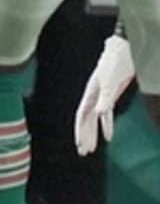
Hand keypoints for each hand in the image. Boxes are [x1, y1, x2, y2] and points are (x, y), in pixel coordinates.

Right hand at [74, 34, 134, 155]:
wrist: (123, 51)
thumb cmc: (114, 63)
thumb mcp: (109, 81)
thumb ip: (105, 98)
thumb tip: (98, 114)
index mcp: (89, 93)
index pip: (81, 116)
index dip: (80, 130)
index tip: (80, 144)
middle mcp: (93, 97)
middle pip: (85, 120)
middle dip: (84, 136)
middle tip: (83, 152)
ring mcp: (102, 97)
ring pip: (94, 119)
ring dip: (93, 133)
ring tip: (91, 148)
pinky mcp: (111, 96)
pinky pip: (106, 115)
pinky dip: (107, 126)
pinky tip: (108, 137)